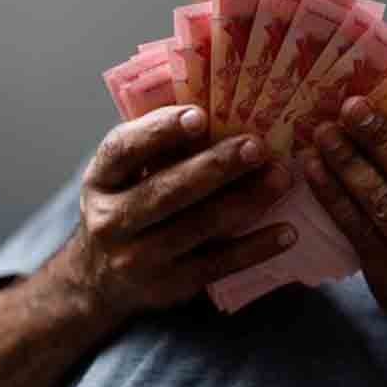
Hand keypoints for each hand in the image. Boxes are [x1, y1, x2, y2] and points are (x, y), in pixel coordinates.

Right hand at [74, 105, 296, 317]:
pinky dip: (256, 247)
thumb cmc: (128, 205)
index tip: (199, 115)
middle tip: (258, 146)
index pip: (124, 150)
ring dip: (246, 200)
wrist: (100, 281)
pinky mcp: (170, 287)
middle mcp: (112, 220)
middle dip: (217, 167)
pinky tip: (287, 231)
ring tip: (281, 177)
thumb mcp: (124, 173)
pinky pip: (219, 264)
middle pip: (168, 191)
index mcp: (100, 179)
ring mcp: (139, 259)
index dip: (160, 131)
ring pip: (199, 226)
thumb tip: (214, 99)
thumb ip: (157, 143)